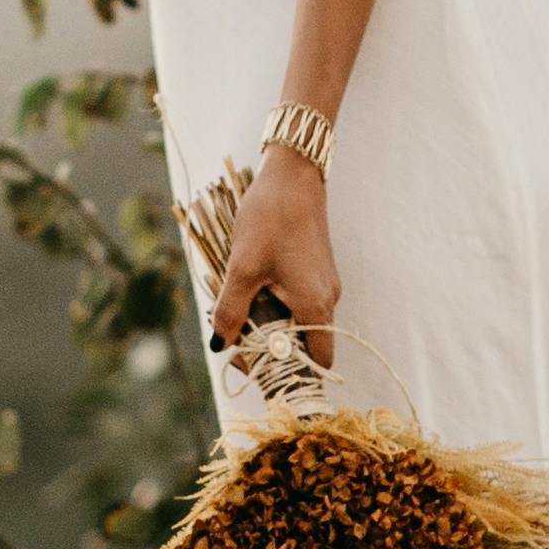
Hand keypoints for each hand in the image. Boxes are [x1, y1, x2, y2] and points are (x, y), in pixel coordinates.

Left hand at [209, 147, 337, 370]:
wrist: (293, 175)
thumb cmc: (270, 218)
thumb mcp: (243, 268)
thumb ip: (231, 311)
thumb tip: (220, 345)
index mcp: (316, 305)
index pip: (315, 362)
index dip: (286, 373)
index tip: (250, 364)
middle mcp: (327, 300)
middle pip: (304, 345)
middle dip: (270, 348)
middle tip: (233, 338)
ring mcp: (323, 285)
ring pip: (299, 322)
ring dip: (270, 325)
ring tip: (238, 312)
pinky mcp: (316, 272)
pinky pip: (299, 302)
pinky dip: (276, 306)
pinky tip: (250, 290)